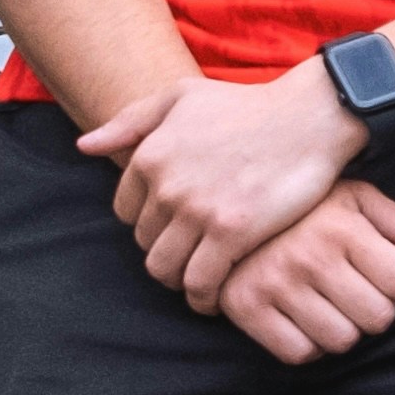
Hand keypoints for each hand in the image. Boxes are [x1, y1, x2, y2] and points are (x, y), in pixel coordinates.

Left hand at [77, 62, 356, 312]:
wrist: (310, 117)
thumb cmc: (249, 106)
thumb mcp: (182, 96)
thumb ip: (130, 121)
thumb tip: (84, 148)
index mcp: (150, 155)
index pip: (126, 212)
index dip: (150, 223)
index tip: (175, 228)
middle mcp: (167, 185)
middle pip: (145, 244)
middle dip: (165, 251)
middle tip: (192, 256)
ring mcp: (198, 211)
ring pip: (166, 270)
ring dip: (179, 281)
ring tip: (200, 281)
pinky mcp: (232, 233)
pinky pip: (201, 283)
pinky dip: (204, 298)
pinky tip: (216, 297)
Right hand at [216, 179, 394, 364]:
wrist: (228, 205)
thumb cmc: (307, 207)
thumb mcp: (358, 200)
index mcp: (342, 226)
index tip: (389, 274)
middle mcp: (309, 256)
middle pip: (378, 319)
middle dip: (377, 310)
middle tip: (358, 292)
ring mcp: (275, 284)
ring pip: (342, 341)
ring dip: (344, 330)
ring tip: (330, 304)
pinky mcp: (246, 308)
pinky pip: (300, 354)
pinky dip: (309, 345)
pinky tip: (304, 318)